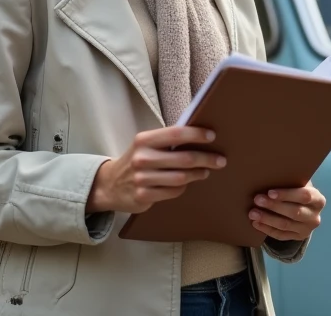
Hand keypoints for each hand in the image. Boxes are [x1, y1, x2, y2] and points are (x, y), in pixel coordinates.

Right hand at [86, 126, 224, 213]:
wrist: (110, 184)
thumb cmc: (137, 160)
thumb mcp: (146, 145)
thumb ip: (167, 141)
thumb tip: (200, 137)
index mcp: (144, 140)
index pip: (176, 134)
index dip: (196, 134)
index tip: (212, 136)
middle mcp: (142, 158)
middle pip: (184, 158)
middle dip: (206, 158)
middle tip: (220, 160)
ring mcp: (142, 178)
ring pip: (181, 177)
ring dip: (198, 174)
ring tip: (206, 171)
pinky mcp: (143, 196)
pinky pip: (173, 191)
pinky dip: (183, 187)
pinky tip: (186, 183)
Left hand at [248, 182, 324, 241]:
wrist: (306, 210)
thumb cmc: (298, 192)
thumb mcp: (300, 185)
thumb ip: (292, 182)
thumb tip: (271, 174)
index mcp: (318, 200)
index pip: (304, 196)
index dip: (287, 194)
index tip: (270, 192)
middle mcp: (315, 217)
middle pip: (294, 212)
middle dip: (273, 206)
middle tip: (257, 200)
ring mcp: (307, 230)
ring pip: (285, 225)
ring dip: (267, 219)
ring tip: (252, 213)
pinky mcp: (297, 238)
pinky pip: (280, 235)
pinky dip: (266, 229)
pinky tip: (256, 223)